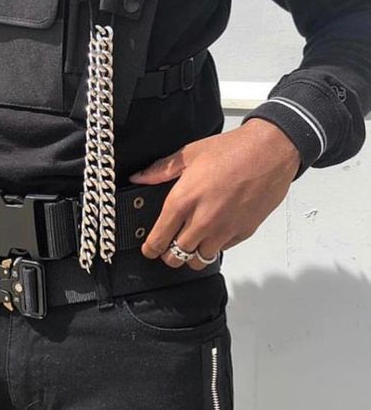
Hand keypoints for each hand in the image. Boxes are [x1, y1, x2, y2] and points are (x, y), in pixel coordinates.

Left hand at [129, 118, 300, 269]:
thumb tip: (139, 177)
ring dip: (191, 254)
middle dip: (168, 254)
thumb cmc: (232, 150)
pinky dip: (213, 246)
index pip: (159, 239)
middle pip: (176, 256)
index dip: (150, 248)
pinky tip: (212, 232)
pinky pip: (221, 251)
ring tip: (190, 242)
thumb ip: (160, 170)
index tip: (149, 249)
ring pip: (199, 260)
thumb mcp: (188, 154)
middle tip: (168, 246)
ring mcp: (224, 230)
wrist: (270, 152)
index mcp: (183, 200)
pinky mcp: (243, 233)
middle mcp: (202, 220)